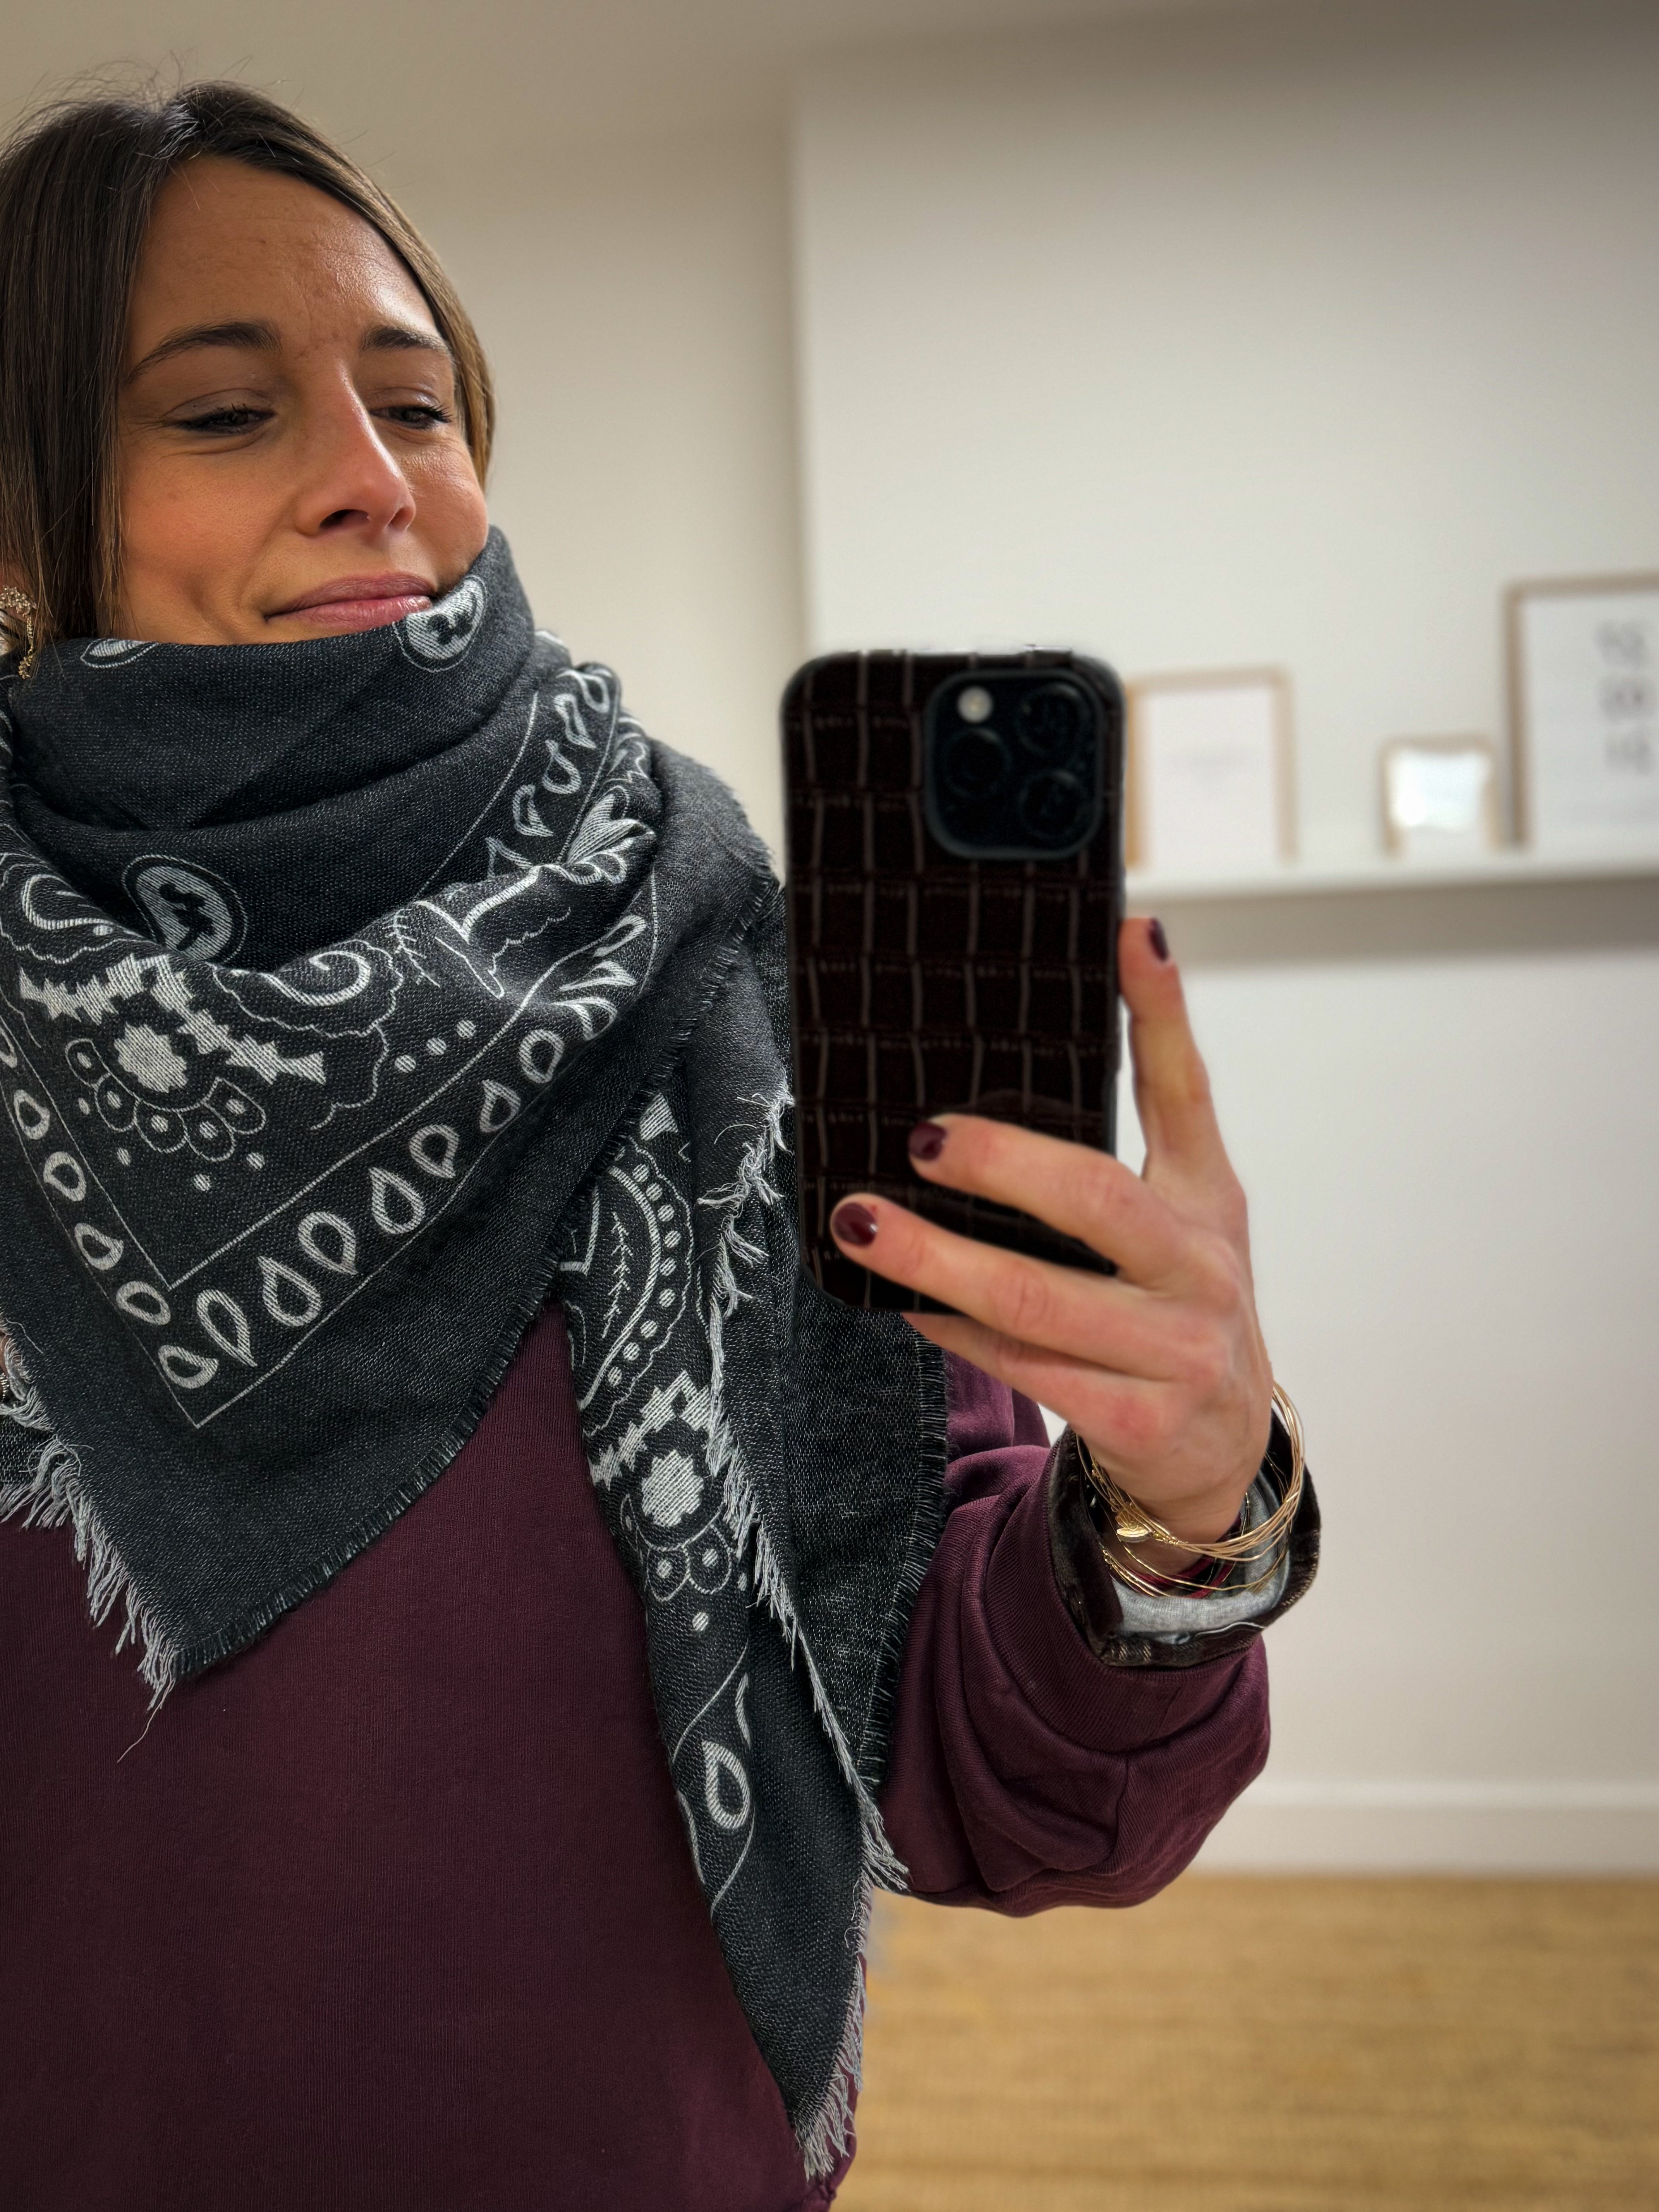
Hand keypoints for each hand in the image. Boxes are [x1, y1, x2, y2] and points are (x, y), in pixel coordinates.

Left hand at [828, 916, 1272, 1570]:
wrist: (1222, 1452)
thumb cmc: (1175, 1309)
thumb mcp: (1178, 1218)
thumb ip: (1123, 1148)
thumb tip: (1008, 1069)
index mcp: (1210, 1198)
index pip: (1186, 1088)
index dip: (1161, 1007)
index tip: (1129, 931)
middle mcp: (1201, 1266)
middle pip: (1094, 1198)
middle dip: (999, 1163)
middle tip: (919, 1138)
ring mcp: (1176, 1349)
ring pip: (1037, 1297)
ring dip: (938, 1260)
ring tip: (863, 1224)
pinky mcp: (1139, 1421)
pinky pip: (1023, 1367)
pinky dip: (956, 1330)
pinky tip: (906, 1302)